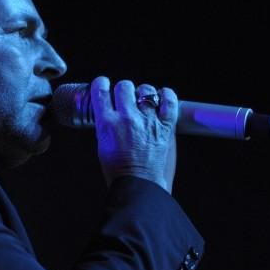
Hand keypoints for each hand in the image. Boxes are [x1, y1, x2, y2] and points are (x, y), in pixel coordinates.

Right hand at [90, 76, 178, 193]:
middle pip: (124, 86)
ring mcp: (148, 121)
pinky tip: (162, 95)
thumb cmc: (119, 170)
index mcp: (108, 123)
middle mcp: (127, 118)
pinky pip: (169, 101)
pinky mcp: (165, 127)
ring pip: (146, 91)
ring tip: (143, 100)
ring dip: (143, 94)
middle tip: (124, 97)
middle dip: (122, 90)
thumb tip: (109, 112)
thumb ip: (105, 125)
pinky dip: (167, 95)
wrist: (138, 185)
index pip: (101, 91)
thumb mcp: (102, 144)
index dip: (101, 84)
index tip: (103, 85)